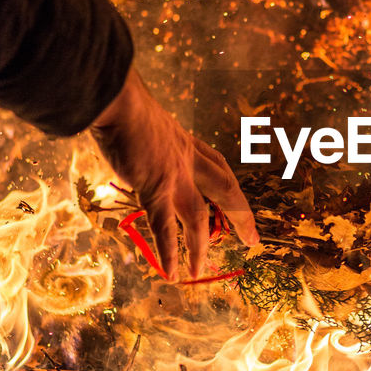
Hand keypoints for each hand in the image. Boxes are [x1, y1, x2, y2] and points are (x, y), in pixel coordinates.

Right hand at [90, 66, 258, 279]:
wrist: (118, 97)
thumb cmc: (122, 102)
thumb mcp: (143, 118)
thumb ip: (143, 135)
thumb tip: (126, 138)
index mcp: (184, 142)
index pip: (217, 165)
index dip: (230, 185)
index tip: (237, 199)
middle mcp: (186, 159)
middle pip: (225, 190)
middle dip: (240, 216)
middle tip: (252, 240)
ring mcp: (174, 175)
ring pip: (197, 218)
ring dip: (199, 247)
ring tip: (199, 272)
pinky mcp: (155, 187)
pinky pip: (164, 226)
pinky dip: (170, 252)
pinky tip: (172, 273)